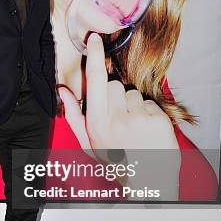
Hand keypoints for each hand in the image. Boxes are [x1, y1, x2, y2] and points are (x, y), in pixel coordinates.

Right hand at [58, 32, 179, 195]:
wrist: (148, 182)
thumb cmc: (116, 162)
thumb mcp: (89, 143)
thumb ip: (75, 115)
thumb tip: (63, 90)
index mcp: (96, 124)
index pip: (95, 82)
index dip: (94, 57)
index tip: (94, 38)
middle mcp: (116, 120)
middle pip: (115, 85)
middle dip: (116, 96)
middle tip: (119, 119)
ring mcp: (138, 120)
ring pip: (132, 93)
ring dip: (133, 106)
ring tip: (134, 128)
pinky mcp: (158, 120)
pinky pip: (149, 102)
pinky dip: (148, 113)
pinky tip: (146, 130)